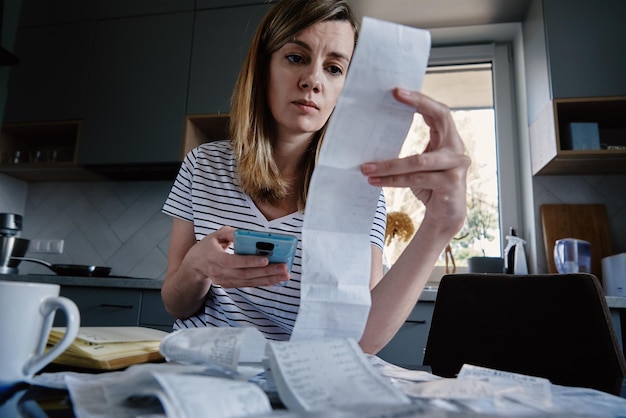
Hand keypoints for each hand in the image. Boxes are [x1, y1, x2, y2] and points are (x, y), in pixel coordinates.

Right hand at [185, 226, 289, 287]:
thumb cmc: (209, 246)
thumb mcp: (216, 234)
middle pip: (245, 274)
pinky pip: (249, 284)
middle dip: (266, 271)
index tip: (265, 259)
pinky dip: (264, 282)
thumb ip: (231, 233)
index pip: (232, 262)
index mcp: (214, 258)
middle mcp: (219, 272)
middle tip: (284, 268)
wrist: (196, 265)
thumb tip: (247, 234)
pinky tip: (277, 279)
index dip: (249, 261)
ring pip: (249, 281)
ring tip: (285, 275)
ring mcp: (225, 281)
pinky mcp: (231, 285)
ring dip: (269, 279)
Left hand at [360, 88, 469, 238]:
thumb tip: (378, 133)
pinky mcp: (451, 184)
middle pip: (440, 119)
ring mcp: (457, 166)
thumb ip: (411, 149)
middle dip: (417, 104)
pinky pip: (416, 179)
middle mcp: (457, 149)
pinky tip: (375, 180)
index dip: (422, 99)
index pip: (440, 112)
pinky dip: (393, 180)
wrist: (446, 217)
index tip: (398, 91)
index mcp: (450, 140)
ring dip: (388, 164)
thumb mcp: (420, 164)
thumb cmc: (430, 187)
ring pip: (418, 160)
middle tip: (392, 96)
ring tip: (365, 167)